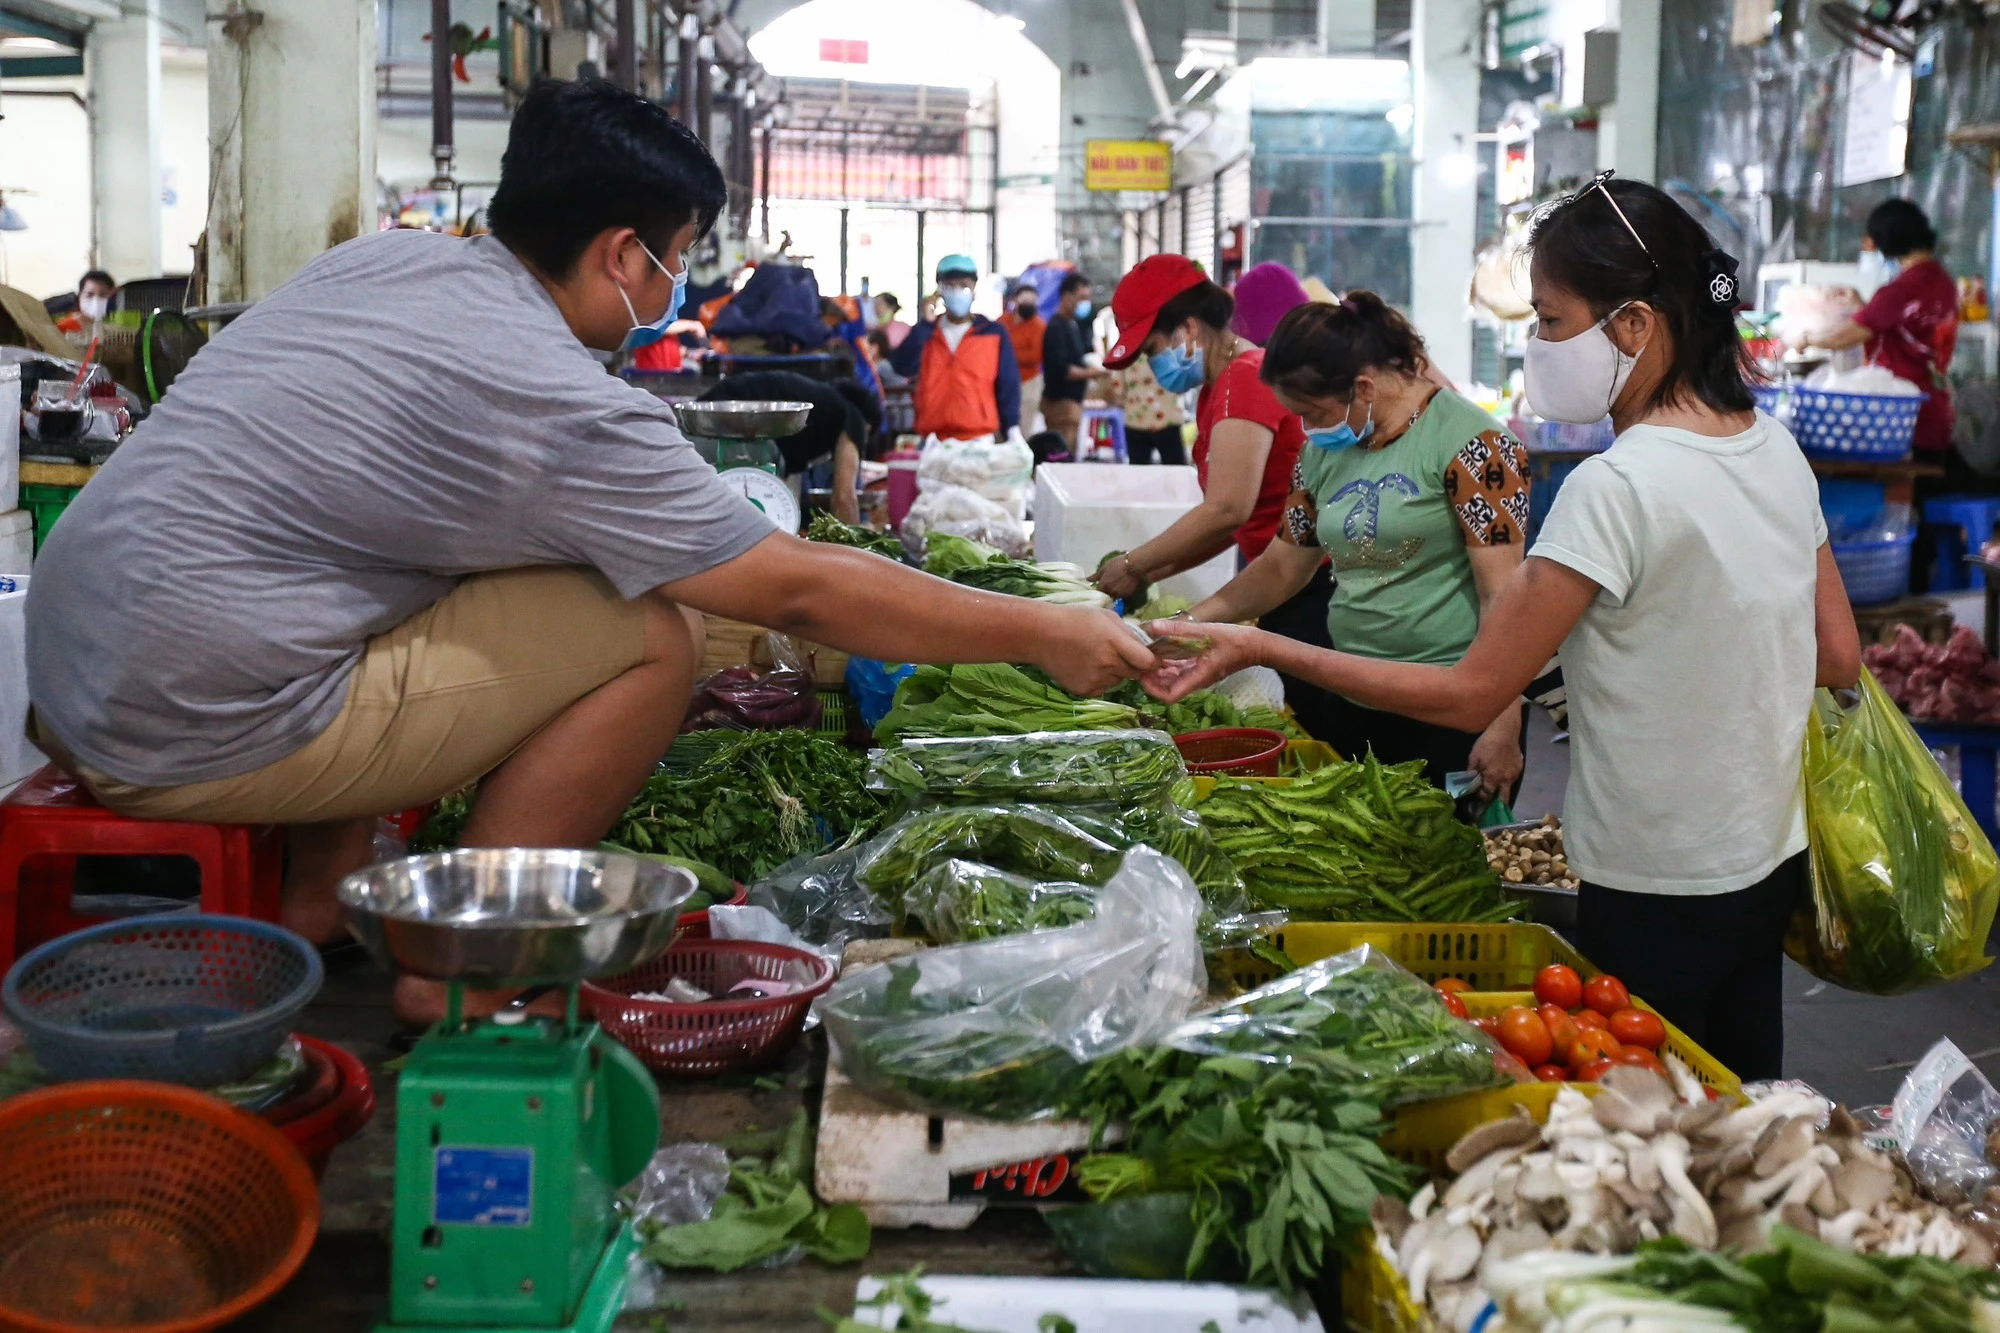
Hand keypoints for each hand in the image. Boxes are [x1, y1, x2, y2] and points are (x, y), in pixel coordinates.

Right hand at [1034, 607, 1157, 695]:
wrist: (1041, 635)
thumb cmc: (1075, 619)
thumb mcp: (1106, 617)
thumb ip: (1129, 633)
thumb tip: (1147, 647)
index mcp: (1115, 642)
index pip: (1148, 661)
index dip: (1154, 661)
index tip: (1153, 659)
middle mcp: (1108, 664)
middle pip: (1135, 672)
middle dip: (1133, 665)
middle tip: (1118, 653)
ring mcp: (1096, 680)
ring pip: (1119, 680)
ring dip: (1115, 672)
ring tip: (1096, 657)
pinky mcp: (1085, 691)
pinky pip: (1103, 689)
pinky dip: (1101, 681)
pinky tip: (1087, 667)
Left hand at [1092, 553, 1145, 599]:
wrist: (1134, 565)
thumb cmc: (1118, 564)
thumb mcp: (1105, 567)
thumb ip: (1096, 575)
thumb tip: (1087, 580)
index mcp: (1103, 586)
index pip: (1099, 591)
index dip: (1102, 587)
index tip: (1104, 583)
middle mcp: (1110, 593)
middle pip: (1107, 594)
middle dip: (1108, 591)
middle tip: (1113, 583)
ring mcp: (1119, 595)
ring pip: (1115, 596)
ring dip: (1116, 592)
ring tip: (1120, 585)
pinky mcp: (1128, 596)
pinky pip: (1123, 596)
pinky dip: (1123, 592)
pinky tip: (1126, 586)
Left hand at [1138, 619, 1266, 701]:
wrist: (1256, 646)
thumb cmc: (1234, 640)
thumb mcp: (1205, 631)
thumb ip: (1178, 629)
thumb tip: (1153, 626)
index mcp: (1196, 678)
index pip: (1169, 697)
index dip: (1152, 689)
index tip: (1142, 673)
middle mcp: (1195, 681)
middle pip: (1167, 689)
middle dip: (1151, 679)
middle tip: (1140, 661)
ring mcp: (1198, 676)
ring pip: (1173, 680)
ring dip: (1159, 671)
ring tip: (1148, 653)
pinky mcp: (1201, 669)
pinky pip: (1181, 671)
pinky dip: (1169, 664)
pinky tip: (1163, 649)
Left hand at [1466, 710, 1523, 801]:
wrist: (1506, 731)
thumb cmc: (1487, 743)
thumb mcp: (1474, 757)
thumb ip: (1471, 772)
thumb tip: (1468, 783)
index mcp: (1492, 779)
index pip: (1486, 796)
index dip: (1481, 802)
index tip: (1476, 806)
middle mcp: (1505, 780)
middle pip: (1502, 800)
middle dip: (1495, 806)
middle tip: (1489, 809)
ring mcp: (1514, 775)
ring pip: (1508, 790)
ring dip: (1501, 793)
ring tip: (1495, 795)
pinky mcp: (1520, 768)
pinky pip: (1512, 779)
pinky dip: (1506, 781)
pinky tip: (1501, 777)